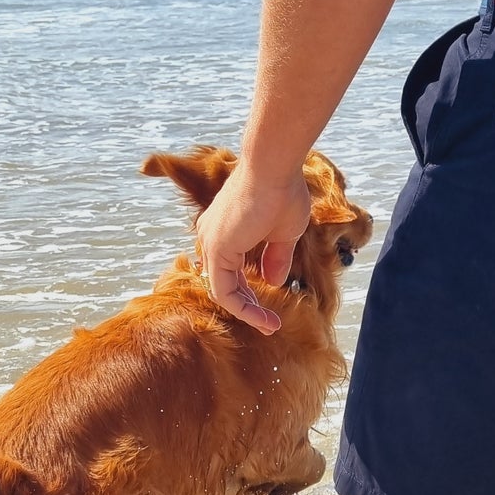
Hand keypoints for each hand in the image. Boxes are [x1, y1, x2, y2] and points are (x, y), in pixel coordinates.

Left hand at [194, 165, 310, 332]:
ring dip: (248, 312)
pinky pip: (225, 291)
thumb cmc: (283, 192)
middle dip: (249, 307)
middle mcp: (211, 236)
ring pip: (223, 291)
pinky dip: (243, 308)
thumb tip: (274, 281)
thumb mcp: (284, 233)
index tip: (273, 310)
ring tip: (270, 326)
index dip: (251, 295)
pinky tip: (263, 317)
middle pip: (225, 284)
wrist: (275, 169)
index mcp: (224, 231)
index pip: (231, 272)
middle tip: (271, 324)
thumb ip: (276, 258)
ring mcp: (210, 242)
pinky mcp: (216, 248)